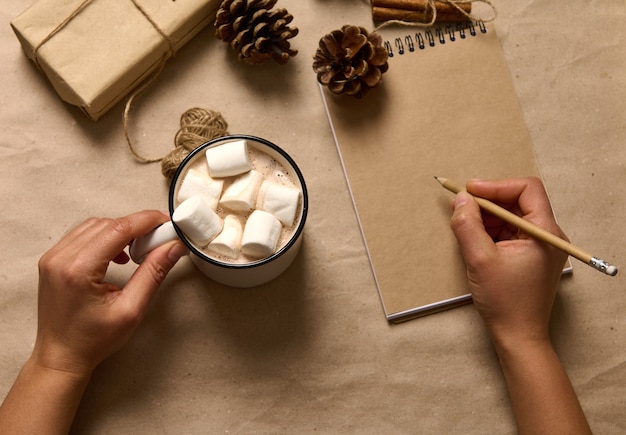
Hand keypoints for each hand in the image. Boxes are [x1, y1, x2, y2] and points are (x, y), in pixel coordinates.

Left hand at [34, 210, 187, 376]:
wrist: (62, 356)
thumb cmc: (93, 340)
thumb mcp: (131, 309)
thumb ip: (153, 273)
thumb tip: (172, 247)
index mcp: (78, 270)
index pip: (118, 229)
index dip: (145, 220)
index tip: (165, 221)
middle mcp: (61, 259)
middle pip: (107, 224)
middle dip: (136, 226)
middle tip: (157, 239)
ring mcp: (53, 258)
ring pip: (94, 226)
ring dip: (120, 231)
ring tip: (138, 249)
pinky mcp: (53, 260)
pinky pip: (82, 235)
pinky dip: (104, 237)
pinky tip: (118, 255)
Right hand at [449, 177, 567, 346]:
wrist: (518, 336)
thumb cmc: (506, 302)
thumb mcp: (480, 259)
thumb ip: (468, 225)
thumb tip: (461, 199)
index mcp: (545, 232)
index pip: (527, 189)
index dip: (496, 186)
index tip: (470, 191)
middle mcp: (548, 235)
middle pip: (519, 201)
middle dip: (488, 201)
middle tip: (462, 206)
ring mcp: (540, 246)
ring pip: (512, 216)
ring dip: (487, 217)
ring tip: (466, 226)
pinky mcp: (530, 255)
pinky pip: (510, 232)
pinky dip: (491, 231)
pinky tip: (475, 240)